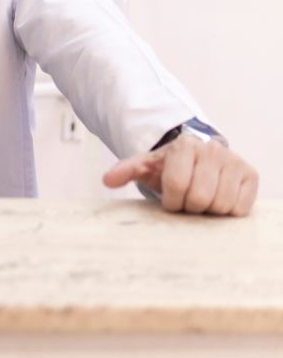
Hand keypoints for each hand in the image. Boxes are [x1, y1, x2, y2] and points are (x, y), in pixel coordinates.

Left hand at [103, 135, 257, 215]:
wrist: (196, 159)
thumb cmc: (169, 167)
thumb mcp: (145, 167)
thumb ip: (125, 171)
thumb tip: (107, 180)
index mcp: (185, 145)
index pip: (177, 185)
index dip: (171, 201)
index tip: (169, 200)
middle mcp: (213, 150)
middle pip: (200, 198)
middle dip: (189, 206)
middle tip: (186, 200)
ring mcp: (234, 162)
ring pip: (221, 205)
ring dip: (208, 211)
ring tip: (201, 199)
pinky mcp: (251, 175)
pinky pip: (240, 208)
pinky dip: (227, 211)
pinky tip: (218, 200)